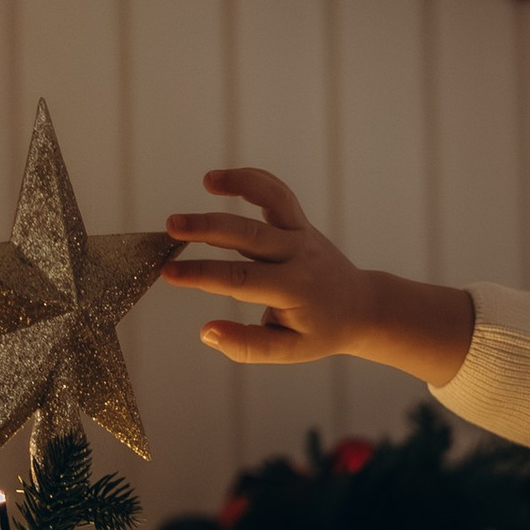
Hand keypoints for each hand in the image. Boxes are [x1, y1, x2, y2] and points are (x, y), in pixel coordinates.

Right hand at [160, 168, 473, 379]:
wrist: (360, 307)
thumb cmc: (319, 330)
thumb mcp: (289, 350)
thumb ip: (248, 346)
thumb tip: (207, 332)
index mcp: (294, 289)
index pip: (241, 280)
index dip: (203, 275)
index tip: (170, 273)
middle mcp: (298, 255)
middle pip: (249, 234)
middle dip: (208, 228)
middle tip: (171, 227)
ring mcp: (301, 234)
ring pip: (272, 200)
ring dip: (240, 185)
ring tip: (207, 180)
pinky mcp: (300, 221)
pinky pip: (277, 193)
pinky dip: (252, 179)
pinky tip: (218, 179)